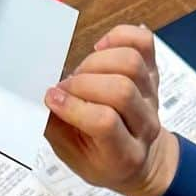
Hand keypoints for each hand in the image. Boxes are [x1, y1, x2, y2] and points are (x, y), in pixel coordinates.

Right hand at [44, 24, 179, 195]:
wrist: (134, 159)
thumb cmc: (100, 158)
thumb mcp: (72, 155)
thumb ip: (56, 128)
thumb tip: (42, 97)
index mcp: (125, 154)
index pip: (105, 122)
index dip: (74, 106)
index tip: (52, 99)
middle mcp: (145, 125)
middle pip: (120, 89)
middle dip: (83, 82)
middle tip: (66, 88)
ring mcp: (152, 96)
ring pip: (130, 63)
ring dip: (96, 61)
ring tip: (81, 74)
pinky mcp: (153, 72)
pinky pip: (143, 42)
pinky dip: (120, 36)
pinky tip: (101, 49)